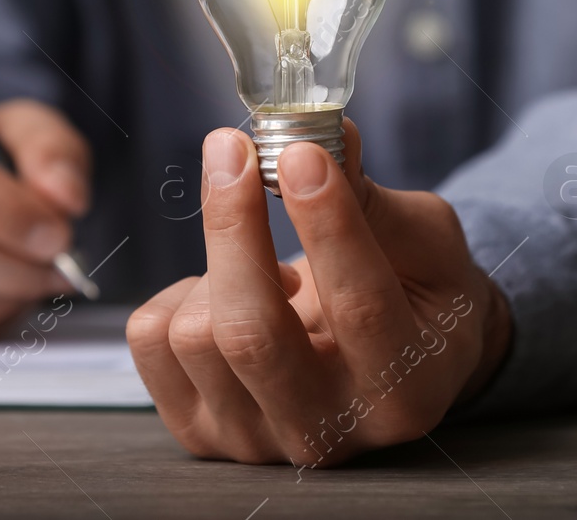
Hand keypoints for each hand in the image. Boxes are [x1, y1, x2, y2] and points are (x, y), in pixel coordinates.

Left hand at [127, 121, 512, 467]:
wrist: (388, 361)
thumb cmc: (414, 290)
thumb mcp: (424, 241)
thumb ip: (372, 195)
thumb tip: (324, 133)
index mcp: (408, 389)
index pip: (360, 307)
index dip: (326, 223)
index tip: (298, 151)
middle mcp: (331, 431)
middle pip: (252, 333)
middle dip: (234, 226)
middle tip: (233, 150)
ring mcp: (258, 442)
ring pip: (196, 334)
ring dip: (218, 261)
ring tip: (264, 257)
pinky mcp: (201, 431)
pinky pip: (152, 340)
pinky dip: (179, 291)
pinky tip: (227, 290)